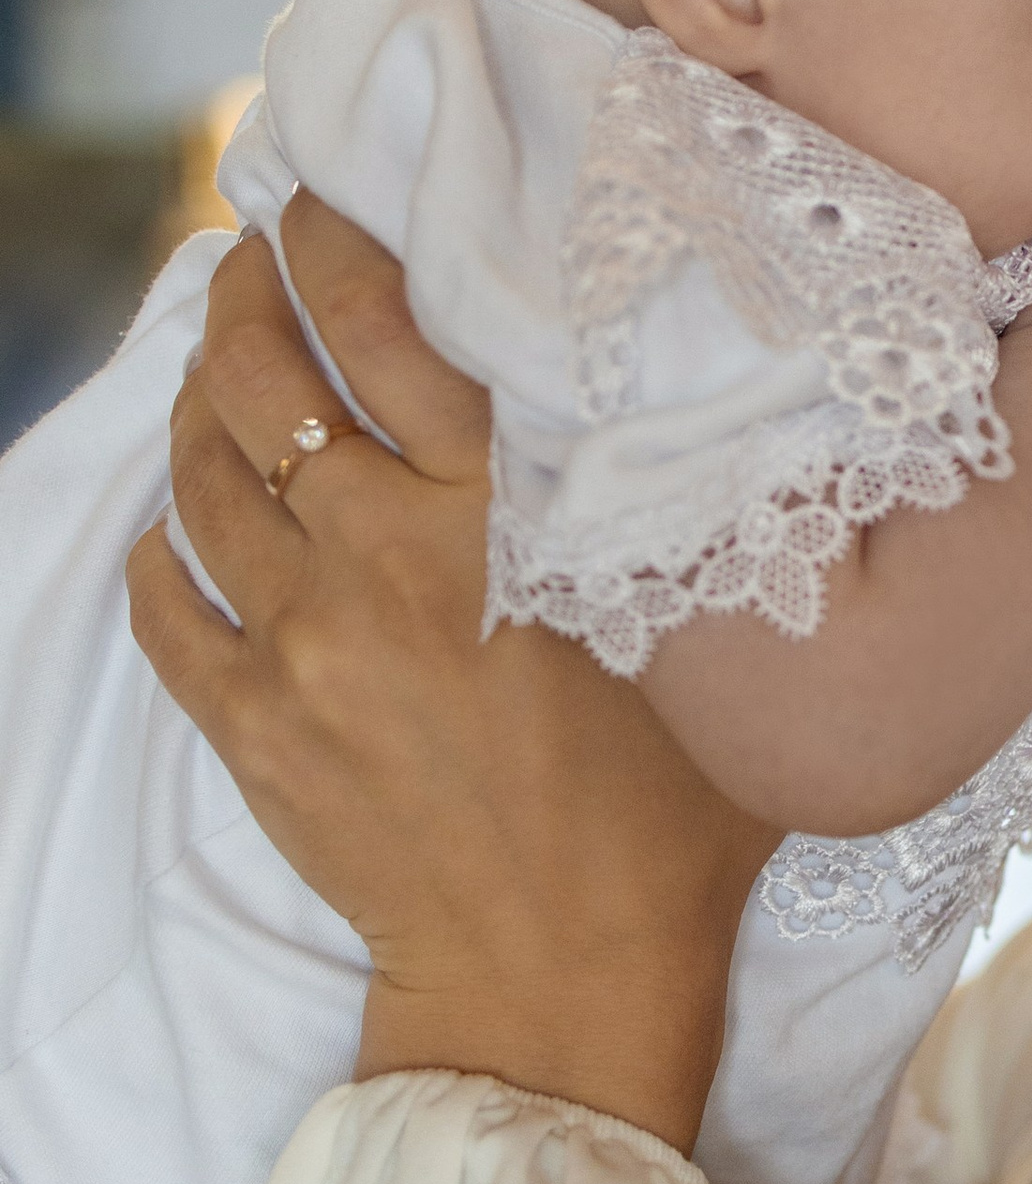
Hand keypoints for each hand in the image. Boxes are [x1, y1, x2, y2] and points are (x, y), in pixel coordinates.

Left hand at [126, 198, 775, 1153]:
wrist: (564, 983)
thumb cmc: (675, 821)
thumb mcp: (713, 641)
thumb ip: (689, 519)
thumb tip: (715, 414)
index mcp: (502, 522)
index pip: (391, 328)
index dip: (340, 244)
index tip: (321, 200)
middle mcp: (383, 561)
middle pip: (266, 379)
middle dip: (246, 298)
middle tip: (255, 259)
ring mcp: (301, 645)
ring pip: (200, 476)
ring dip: (201, 405)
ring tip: (222, 368)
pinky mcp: (251, 726)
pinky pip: (163, 600)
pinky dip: (165, 543)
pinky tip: (189, 520)